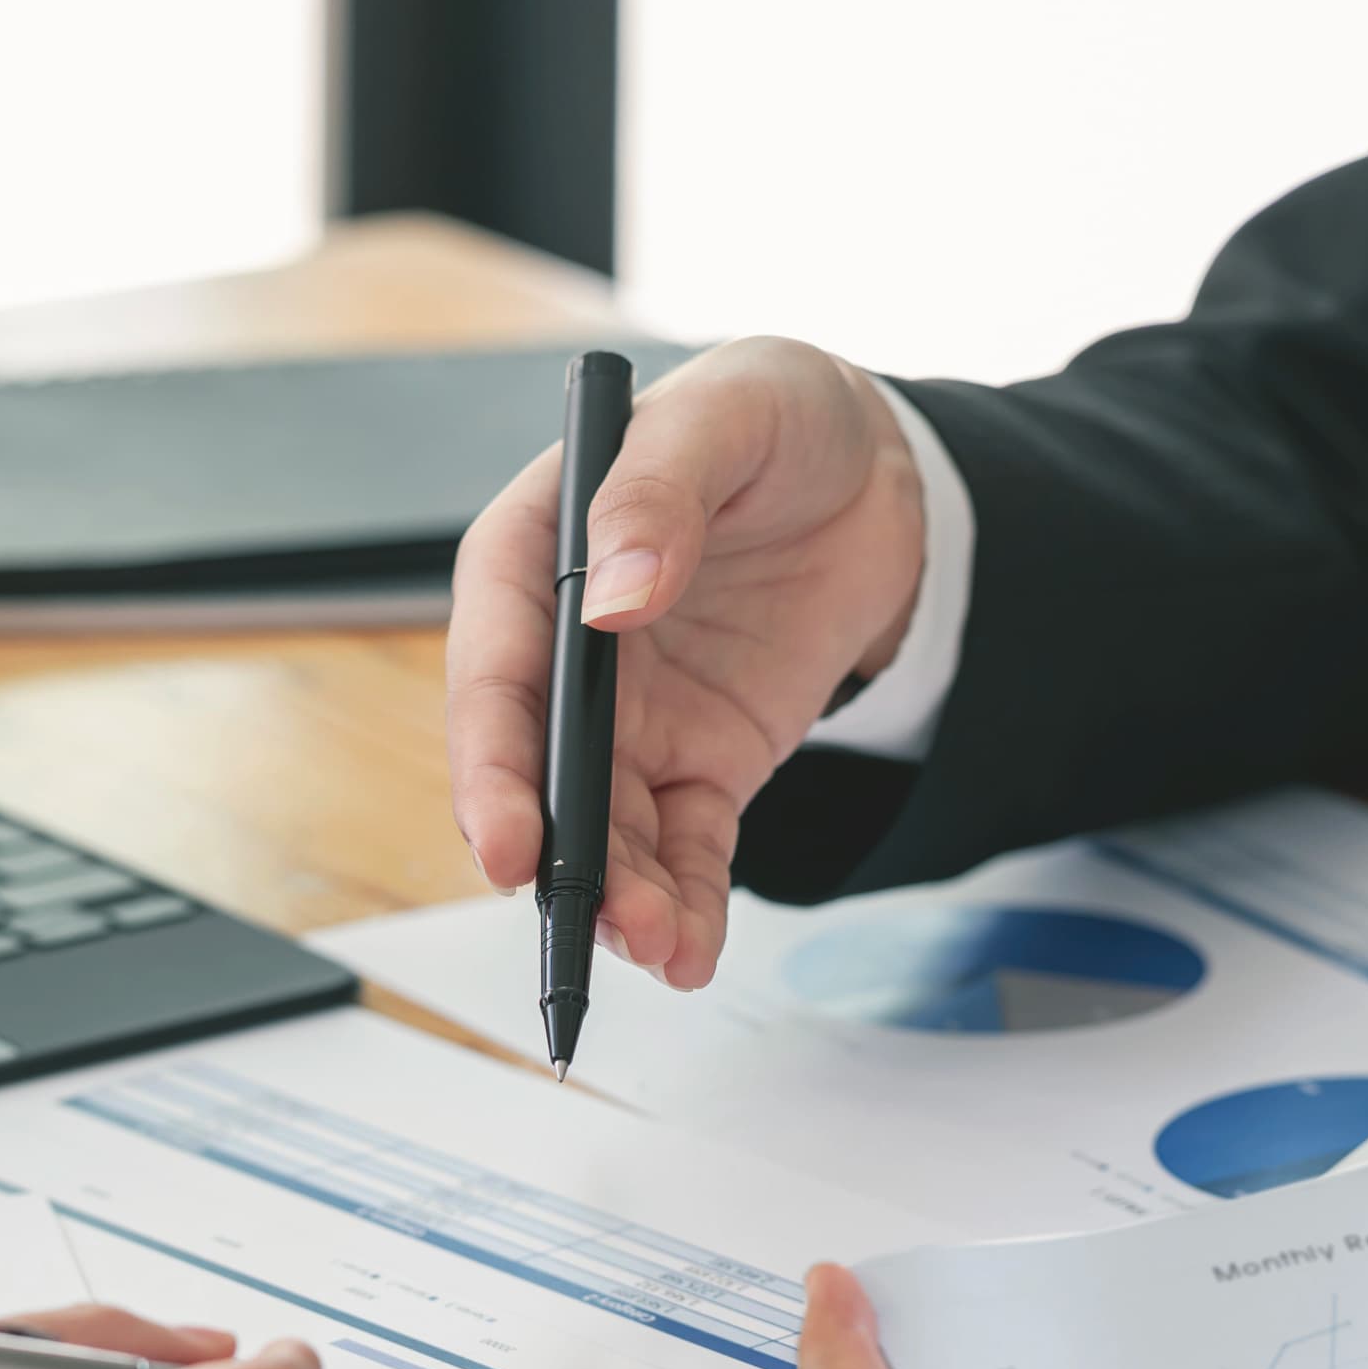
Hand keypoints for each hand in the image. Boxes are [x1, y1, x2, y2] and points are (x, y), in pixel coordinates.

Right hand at [447, 336, 928, 989]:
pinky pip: (681, 848)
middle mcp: (565, 653)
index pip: (494, 673)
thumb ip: (659, 492)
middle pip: (536, 772)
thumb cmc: (773, 418)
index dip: (492, 763)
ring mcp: (629, 718)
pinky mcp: (698, 762)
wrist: (875, 468)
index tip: (511, 838)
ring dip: (619, 895)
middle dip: (554, 854)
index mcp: (533, 557)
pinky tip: (689, 952)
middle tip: (583, 916)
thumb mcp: (726, 416)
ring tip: (659, 945)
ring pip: (605, 829)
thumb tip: (616, 592)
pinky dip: (685, 904)